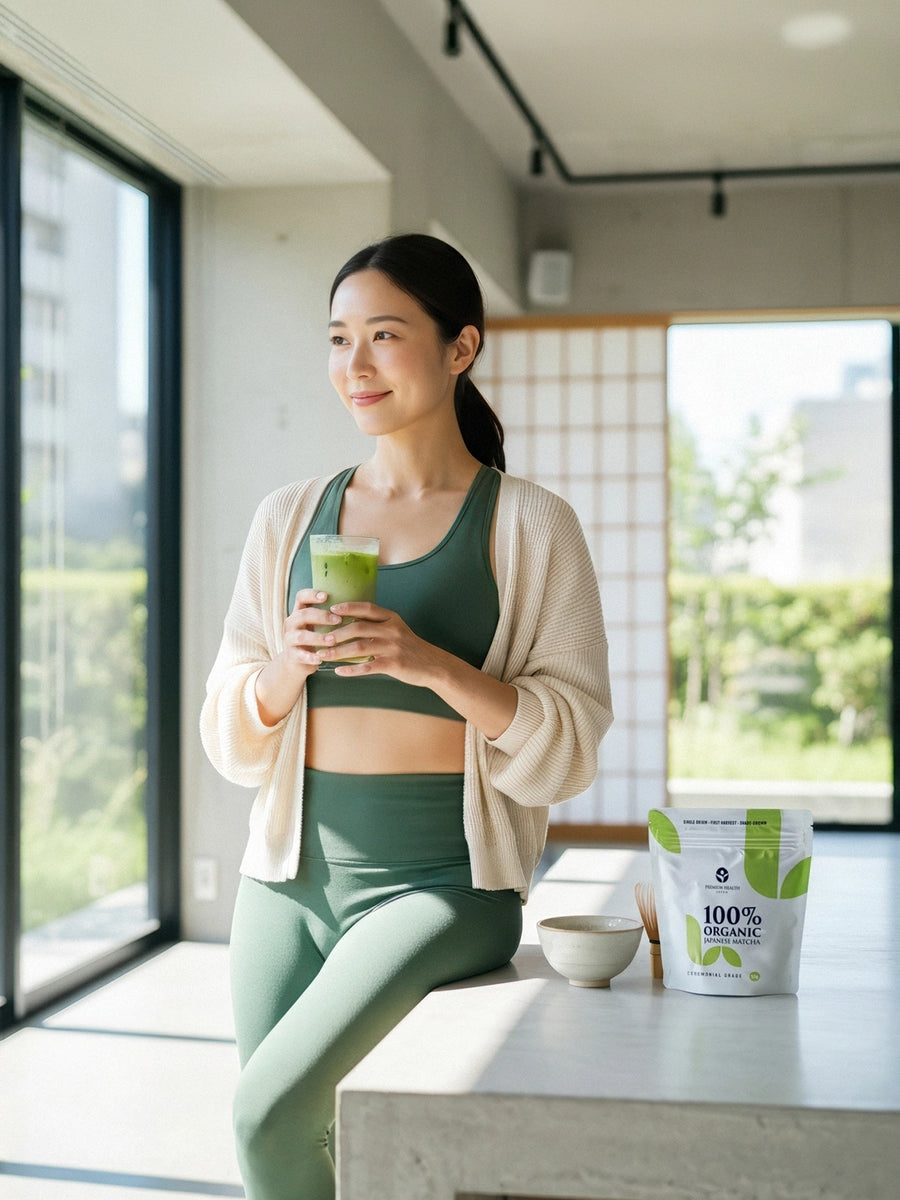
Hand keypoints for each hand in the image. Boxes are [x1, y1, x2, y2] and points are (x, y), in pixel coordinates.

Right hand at [281, 588, 343, 671]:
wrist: (297, 661)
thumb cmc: (314, 638)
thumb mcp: (317, 624)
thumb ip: (329, 614)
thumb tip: (356, 604)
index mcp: (299, 612)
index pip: (301, 597)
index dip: (312, 595)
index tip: (326, 596)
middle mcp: (292, 623)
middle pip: (303, 614)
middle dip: (321, 616)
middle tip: (338, 620)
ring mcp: (290, 639)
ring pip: (301, 635)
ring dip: (318, 638)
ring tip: (332, 641)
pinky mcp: (292, 655)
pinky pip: (299, 655)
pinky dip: (310, 657)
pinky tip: (320, 659)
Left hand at [316, 601, 440, 685]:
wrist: (433, 665)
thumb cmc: (410, 647)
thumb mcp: (397, 629)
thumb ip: (378, 625)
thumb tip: (351, 622)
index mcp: (392, 619)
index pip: (367, 608)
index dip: (349, 608)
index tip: (332, 609)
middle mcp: (392, 630)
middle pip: (358, 628)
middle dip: (336, 633)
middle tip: (320, 637)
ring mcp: (393, 648)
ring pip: (359, 647)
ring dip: (338, 651)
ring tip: (322, 655)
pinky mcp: (394, 665)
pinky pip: (368, 667)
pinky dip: (351, 669)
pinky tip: (338, 671)